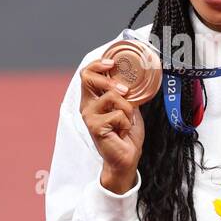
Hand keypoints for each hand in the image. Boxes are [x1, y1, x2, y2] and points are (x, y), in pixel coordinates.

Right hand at [79, 58, 145, 190]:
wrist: (126, 157)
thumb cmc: (125, 133)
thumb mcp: (127, 106)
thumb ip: (124, 92)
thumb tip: (133, 76)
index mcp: (93, 98)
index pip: (86, 74)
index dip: (98, 64)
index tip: (112, 63)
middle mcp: (87, 105)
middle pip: (88, 78)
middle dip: (110, 81)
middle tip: (125, 91)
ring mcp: (89, 116)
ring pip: (111, 96)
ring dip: (127, 108)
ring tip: (126, 121)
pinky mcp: (95, 127)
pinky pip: (118, 114)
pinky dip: (127, 123)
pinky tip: (122, 132)